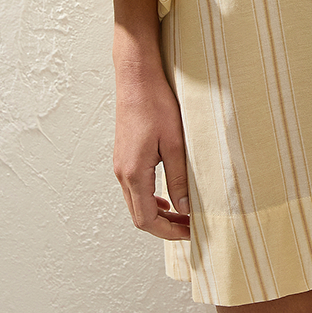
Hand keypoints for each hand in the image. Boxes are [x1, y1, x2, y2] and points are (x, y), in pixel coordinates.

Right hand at [112, 68, 191, 240]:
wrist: (136, 79)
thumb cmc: (155, 105)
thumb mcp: (175, 142)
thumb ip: (178, 177)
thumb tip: (184, 208)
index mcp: (134, 173)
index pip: (146, 220)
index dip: (168, 233)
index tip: (190, 234)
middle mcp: (122, 173)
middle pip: (139, 216)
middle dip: (165, 227)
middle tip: (190, 228)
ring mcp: (121, 165)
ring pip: (136, 203)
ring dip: (158, 214)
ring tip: (183, 215)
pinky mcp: (124, 156)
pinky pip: (135, 188)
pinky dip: (151, 199)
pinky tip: (167, 196)